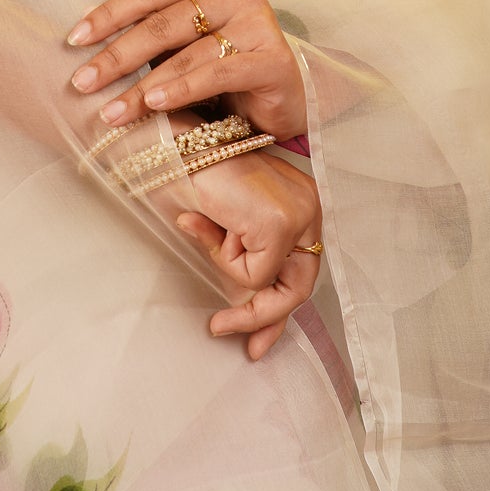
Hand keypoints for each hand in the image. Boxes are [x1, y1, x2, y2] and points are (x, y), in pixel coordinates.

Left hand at [66, 0, 307, 143]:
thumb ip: (153, 31)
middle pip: (163, 21)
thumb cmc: (227, 63)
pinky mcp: (273, 59)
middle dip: (117, 55)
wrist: (287, 96)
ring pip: (186, 52)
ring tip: (111, 111)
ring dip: (142, 86)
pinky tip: (154, 105)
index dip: (109, 13)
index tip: (74, 40)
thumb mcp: (188, 40)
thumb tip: (86, 37)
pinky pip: (216, 73)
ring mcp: (258, 22)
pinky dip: (181, 89)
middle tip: (83, 82)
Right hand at [174, 150, 322, 360]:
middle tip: (236, 337)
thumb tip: (254, 313)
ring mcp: (299, 215)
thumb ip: (249, 263)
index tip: (258, 340)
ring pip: (274, 283)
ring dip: (236, 278)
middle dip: (264, 316)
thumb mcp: (232, 230)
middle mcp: (309, 206)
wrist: (179, 151)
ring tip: (216, 255)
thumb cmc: (199, 181)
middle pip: (300, 284)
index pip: (302, 269)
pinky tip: (218, 226)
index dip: (279, 308)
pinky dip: (228, 260)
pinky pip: (255, 274)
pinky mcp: (280, 225)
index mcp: (302, 202)